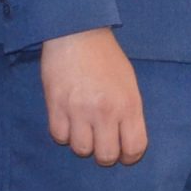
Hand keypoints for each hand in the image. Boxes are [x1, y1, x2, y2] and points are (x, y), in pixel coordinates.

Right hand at [40, 27, 145, 165]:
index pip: (135, 147)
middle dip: (105, 154)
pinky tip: (68, 121)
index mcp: (129, 104)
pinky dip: (64, 134)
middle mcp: (105, 111)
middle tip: (101, 142)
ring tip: (84, 128)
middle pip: (106, 156)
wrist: (77, 34)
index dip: (129, 156)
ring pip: (81, 150)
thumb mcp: (129, 84)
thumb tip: (126, 139)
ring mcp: (79, 110)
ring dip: (83, 143)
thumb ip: (129, 111)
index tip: (124, 153)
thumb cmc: (107, 58)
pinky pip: (59, 137)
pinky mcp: (55, 107)